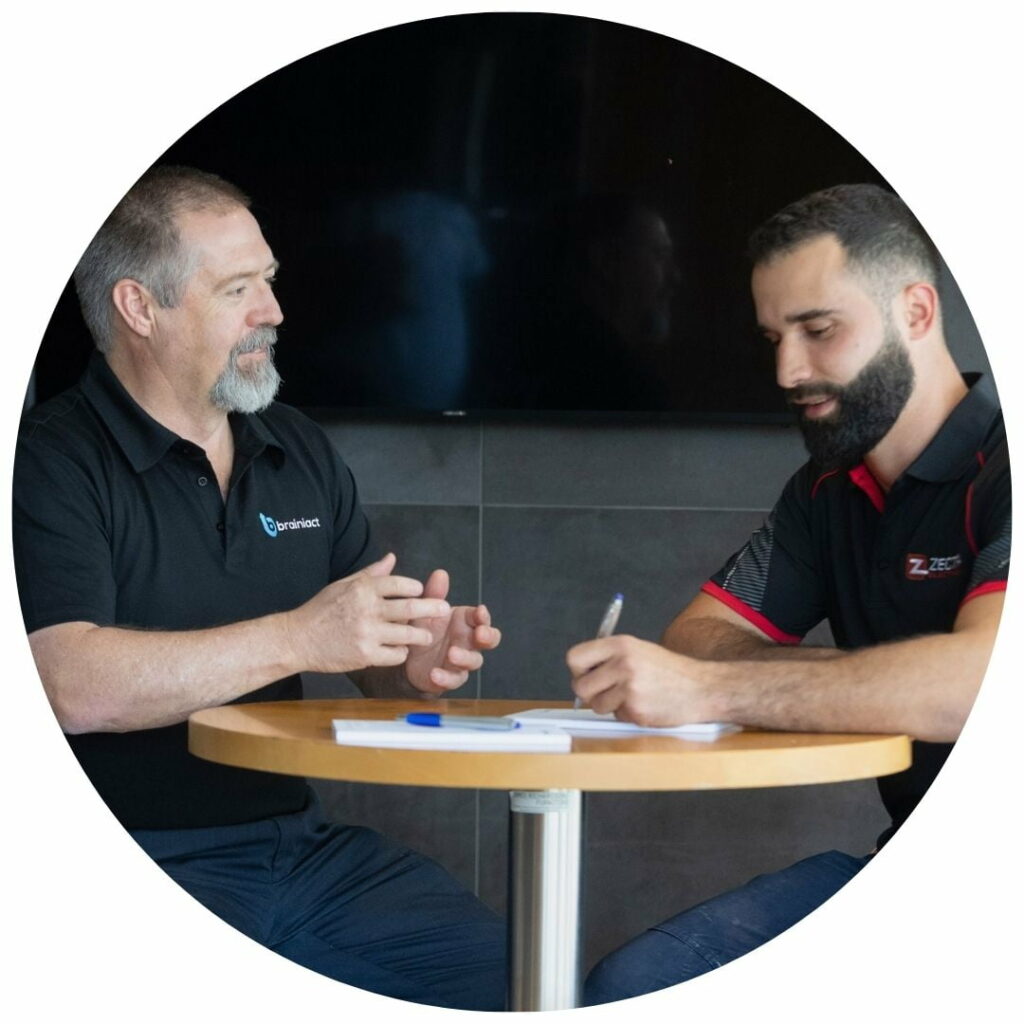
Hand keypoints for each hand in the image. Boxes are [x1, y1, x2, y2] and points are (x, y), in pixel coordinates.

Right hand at [283, 553, 449, 673]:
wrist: (297, 638)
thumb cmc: (321, 610)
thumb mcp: (344, 584)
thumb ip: (371, 573)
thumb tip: (392, 558)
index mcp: (362, 589)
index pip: (400, 584)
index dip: (415, 587)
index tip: (420, 591)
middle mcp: (367, 609)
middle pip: (410, 608)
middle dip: (431, 609)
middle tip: (444, 609)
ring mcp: (367, 634)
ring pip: (407, 635)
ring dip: (421, 635)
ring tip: (426, 636)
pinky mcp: (365, 656)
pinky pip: (395, 655)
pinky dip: (401, 653)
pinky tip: (400, 650)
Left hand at [404, 569, 501, 695]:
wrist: (408, 656)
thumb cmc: (424, 628)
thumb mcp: (425, 611)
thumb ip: (434, 594)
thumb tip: (440, 573)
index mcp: (465, 622)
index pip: (481, 617)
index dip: (483, 615)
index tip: (480, 611)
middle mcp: (468, 640)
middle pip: (490, 639)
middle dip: (488, 636)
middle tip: (480, 633)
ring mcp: (462, 660)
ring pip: (475, 660)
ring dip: (466, 657)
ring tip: (452, 653)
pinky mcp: (451, 677)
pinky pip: (454, 679)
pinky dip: (446, 678)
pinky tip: (435, 674)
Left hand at [566, 634, 719, 726]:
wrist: (702, 688)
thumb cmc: (670, 670)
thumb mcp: (638, 650)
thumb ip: (609, 658)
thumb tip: (581, 673)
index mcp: (621, 644)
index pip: (575, 657)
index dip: (578, 670)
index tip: (587, 675)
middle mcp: (623, 664)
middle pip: (580, 686)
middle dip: (589, 693)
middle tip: (604, 692)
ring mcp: (630, 689)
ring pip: (596, 705)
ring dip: (609, 706)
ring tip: (631, 697)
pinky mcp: (637, 711)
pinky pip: (616, 716)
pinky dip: (627, 714)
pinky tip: (645, 705)